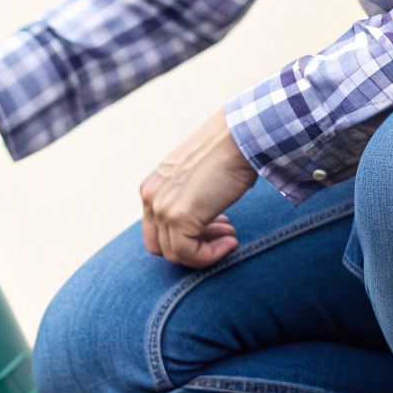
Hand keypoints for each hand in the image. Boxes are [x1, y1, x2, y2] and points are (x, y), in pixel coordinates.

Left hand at [140, 111, 257, 267]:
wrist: (241, 136)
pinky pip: (187, 254)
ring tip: (231, 236)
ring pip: (174, 253)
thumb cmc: (229, 151)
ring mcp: (161, 207)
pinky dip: (210, 255)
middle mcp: (150, 196)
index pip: (157, 230)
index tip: (217, 226)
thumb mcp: (198, 176)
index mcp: (152, 187)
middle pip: (160, 245)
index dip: (186, 235)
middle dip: (193, 246)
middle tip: (224, 233)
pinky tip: (231, 241)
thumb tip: (200, 223)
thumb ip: (188, 197)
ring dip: (206, 251)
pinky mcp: (178, 216)